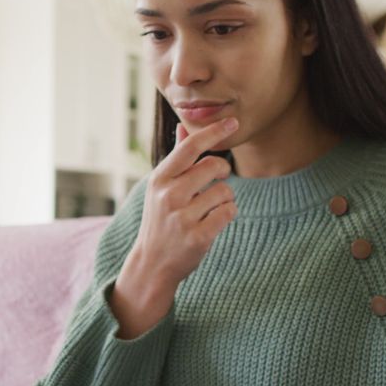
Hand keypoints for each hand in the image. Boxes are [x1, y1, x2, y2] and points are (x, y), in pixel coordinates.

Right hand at [109, 117, 239, 337]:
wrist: (152, 264)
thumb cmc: (161, 219)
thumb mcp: (160, 187)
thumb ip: (176, 156)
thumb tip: (182, 125)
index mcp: (160, 178)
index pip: (190, 147)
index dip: (214, 132)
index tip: (233, 122)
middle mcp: (168, 195)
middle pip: (214, 166)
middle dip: (223, 171)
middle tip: (217, 180)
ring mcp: (182, 217)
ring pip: (225, 191)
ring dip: (225, 198)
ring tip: (210, 209)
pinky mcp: (197, 237)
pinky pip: (229, 212)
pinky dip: (228, 214)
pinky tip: (215, 221)